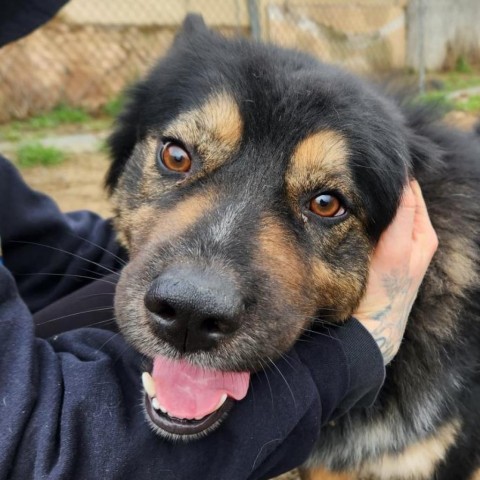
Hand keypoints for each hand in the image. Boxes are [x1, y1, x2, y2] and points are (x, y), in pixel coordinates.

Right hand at [354, 180, 437, 363]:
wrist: (370, 326)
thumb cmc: (386, 290)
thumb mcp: (396, 249)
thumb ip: (402, 214)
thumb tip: (402, 179)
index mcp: (423, 233)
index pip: (411, 191)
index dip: (395, 175)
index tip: (373, 162)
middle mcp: (412, 237)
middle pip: (398, 200)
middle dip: (383, 187)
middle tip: (359, 172)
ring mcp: (395, 245)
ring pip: (385, 212)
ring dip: (373, 201)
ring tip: (354, 187)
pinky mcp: (379, 253)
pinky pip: (375, 225)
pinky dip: (367, 215)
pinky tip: (353, 211)